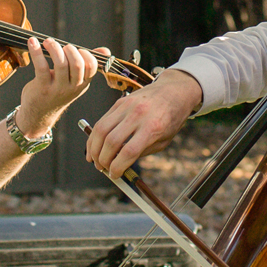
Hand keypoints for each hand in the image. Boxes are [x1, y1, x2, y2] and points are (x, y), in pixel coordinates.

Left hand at [15, 37, 102, 138]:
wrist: (38, 114)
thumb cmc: (56, 92)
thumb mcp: (74, 81)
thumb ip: (86, 65)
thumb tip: (104, 51)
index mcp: (82, 84)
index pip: (92, 67)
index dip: (86, 54)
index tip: (78, 49)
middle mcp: (72, 87)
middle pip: (77, 64)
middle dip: (70, 49)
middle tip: (62, 46)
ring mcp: (57, 88)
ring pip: (61, 64)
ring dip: (54, 48)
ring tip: (48, 42)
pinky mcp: (42, 87)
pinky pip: (41, 66)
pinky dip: (36, 51)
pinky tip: (32, 42)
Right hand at [84, 68, 201, 175]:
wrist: (173, 91)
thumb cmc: (170, 119)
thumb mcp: (163, 141)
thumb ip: (142, 152)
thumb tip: (120, 165)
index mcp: (153, 128)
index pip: (128, 152)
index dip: (118, 167)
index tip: (115, 175)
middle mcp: (138, 115)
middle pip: (111, 142)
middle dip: (103, 160)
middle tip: (103, 169)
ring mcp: (126, 107)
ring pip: (101, 130)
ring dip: (94, 149)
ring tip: (95, 160)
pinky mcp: (118, 102)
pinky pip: (101, 121)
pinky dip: (94, 136)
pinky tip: (94, 146)